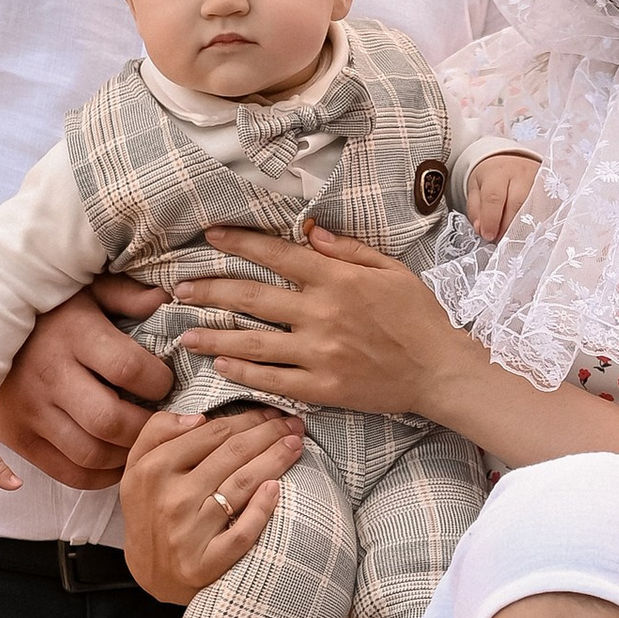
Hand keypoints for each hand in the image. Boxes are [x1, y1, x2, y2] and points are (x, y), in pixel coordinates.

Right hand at [0, 277, 172, 488]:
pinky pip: (68, 474)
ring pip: (92, 455)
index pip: (127, 368)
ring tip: (142, 441)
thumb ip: (125, 296)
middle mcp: (49, 376)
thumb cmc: (46, 312)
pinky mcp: (18, 438)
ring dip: (127, 455)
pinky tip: (116, 459)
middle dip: (148, 428)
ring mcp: (30, 411)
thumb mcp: (85, 291)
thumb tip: (164, 300)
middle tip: (161, 421)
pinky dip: (101, 476)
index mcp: (72, 334)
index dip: (158, 382)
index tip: (165, 383)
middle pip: (110, 421)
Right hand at [118, 403, 301, 604]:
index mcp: (154, 469)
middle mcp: (172, 498)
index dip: (247, 418)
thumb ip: (158, 432)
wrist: (149, 571)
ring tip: (295, 445)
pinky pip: (242, 533)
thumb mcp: (138, 467)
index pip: (213, 433)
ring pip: (242, 485)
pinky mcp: (206, 562)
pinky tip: (277, 489)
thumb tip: (198, 417)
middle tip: (293, 423)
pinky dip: (262, 509)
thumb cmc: (150, 510)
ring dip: (275, 460)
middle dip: (269, 432)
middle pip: (233, 454)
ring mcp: (189, 532)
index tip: (269, 411)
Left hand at [163, 225, 469, 421]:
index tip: (210, 236)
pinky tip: (221, 368)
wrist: (440, 370)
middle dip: (210, 291)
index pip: (276, 254)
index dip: (240, 243)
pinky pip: (272, 379)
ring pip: (252, 343)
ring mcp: (318, 353)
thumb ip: (346, 250)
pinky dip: (243, 374)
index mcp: (336, 279)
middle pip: (251, 298)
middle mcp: (320, 313)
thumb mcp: (390, 269)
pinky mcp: (322, 387)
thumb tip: (308, 230)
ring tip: (184, 334)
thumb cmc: (419, 316)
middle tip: (178, 289)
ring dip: (213, 338)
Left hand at [464, 153, 538, 243]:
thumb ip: (476, 211)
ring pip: (534, 209)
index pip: (494, 198)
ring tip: (514, 239)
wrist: (510, 161)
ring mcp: (539, 181)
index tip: (488, 236)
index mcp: (498, 173)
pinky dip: (538, 224)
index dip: (491, 220)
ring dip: (524, 228)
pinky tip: (529, 232)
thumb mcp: (476, 189)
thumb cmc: (492, 178)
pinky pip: (547, 209)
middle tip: (501, 241)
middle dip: (508, 227)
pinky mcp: (551, 188)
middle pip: (517, 204)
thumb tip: (482, 230)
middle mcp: (521, 174)